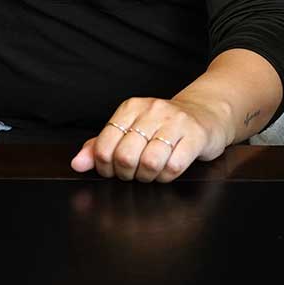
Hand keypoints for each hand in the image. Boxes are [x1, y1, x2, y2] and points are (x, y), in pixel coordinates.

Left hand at [71, 94, 228, 182]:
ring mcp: (175, 122)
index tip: (113, 169)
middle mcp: (152, 110)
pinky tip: (168, 170)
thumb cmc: (163, 126)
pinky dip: (167, 176)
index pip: (104, 145)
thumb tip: (77, 163)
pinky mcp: (195, 135)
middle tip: (134, 173)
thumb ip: (101, 145)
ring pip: (149, 163)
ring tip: (151, 172)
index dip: (105, 166)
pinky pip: (174, 166)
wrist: (207, 112)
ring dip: (148, 177)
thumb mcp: (130, 129)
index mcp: (131, 107)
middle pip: (125, 156)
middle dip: (126, 174)